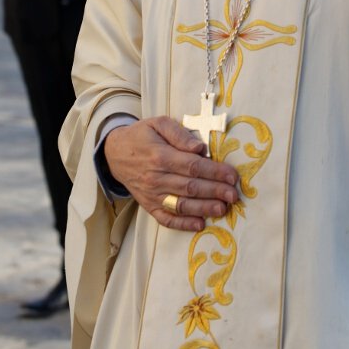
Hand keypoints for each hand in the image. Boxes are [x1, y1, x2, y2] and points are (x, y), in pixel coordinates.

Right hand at [105, 117, 238, 232]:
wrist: (115, 153)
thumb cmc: (141, 136)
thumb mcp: (159, 123)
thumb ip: (180, 134)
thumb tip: (200, 148)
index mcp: (161, 156)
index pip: (193, 166)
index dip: (215, 172)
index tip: (232, 176)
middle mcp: (157, 178)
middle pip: (191, 187)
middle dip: (215, 192)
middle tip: (234, 195)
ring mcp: (152, 195)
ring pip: (182, 205)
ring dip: (204, 208)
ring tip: (223, 209)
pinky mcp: (149, 206)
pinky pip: (166, 219)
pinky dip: (183, 224)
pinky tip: (199, 224)